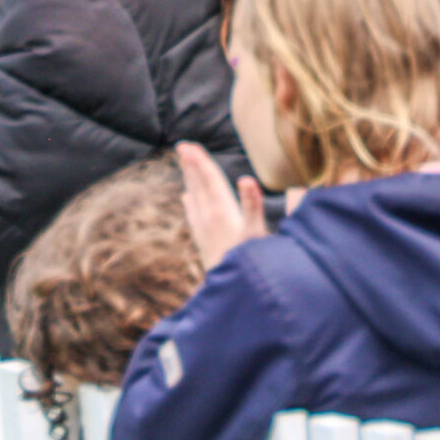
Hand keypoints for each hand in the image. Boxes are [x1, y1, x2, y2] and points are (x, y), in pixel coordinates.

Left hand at [176, 141, 266, 270]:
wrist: (232, 293)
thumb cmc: (250, 262)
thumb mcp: (256, 234)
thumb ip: (252, 205)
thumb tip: (246, 178)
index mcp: (222, 211)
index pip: (210, 180)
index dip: (200, 161)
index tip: (187, 146)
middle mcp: (209, 218)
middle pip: (199, 185)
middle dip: (192, 165)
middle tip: (182, 147)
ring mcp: (204, 230)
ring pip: (195, 198)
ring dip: (191, 180)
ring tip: (185, 164)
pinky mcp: (204, 242)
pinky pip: (194, 216)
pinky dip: (190, 203)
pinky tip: (186, 198)